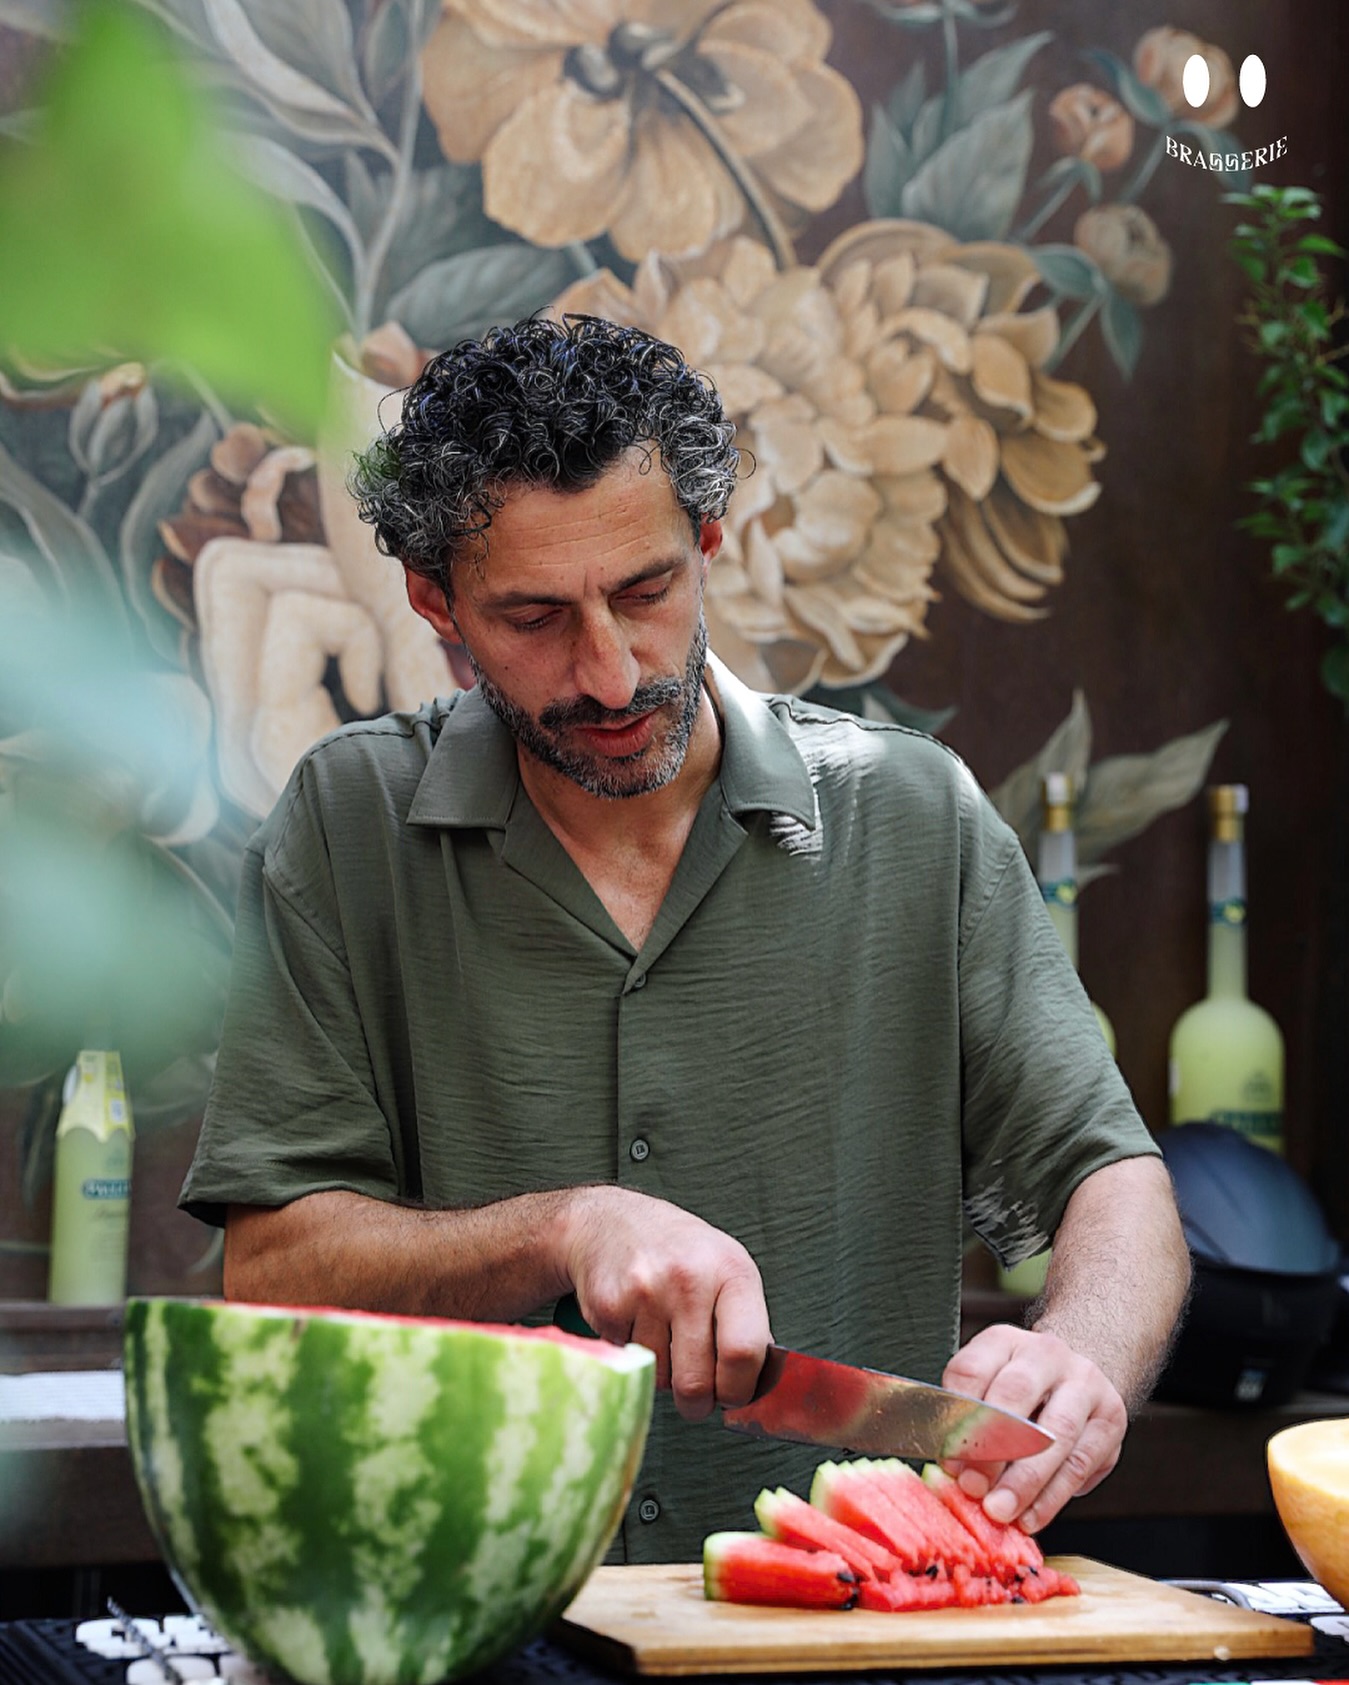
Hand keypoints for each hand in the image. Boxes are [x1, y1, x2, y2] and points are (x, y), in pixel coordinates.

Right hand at [561, 1187, 769, 1420]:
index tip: (733, 1395)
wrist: (613, 1220)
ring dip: (664, 1373)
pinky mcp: (609, 1306)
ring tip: (664, 1335)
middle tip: (696, 1394)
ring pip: (660, 1378)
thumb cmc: (681, 1252)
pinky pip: (629, 1361)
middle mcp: (689, 1279)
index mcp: (732, 1271)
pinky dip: (634, 1354)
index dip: (739, 1390)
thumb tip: (759, 1383)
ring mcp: (646, 1292)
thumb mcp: (728, 1268)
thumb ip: (747, 1323)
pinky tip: (637, 1322)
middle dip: (698, 1402)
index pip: (743, 1353)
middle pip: (696, 1382)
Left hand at [940, 1322, 1127, 1532]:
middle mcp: (1046, 1353)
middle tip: (974, 1488)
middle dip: (991, 1447)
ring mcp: (1084, 1382)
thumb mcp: (985, 1391)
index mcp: (1003, 1341)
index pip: (972, 1371)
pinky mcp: (1111, 1418)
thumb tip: (953, 1472)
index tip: (949, 1461)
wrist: (1075, 1379)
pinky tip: (1031, 1517)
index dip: (957, 1419)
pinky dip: (1052, 1497)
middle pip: (1015, 1394)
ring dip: (1024, 1481)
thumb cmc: (1018, 1392)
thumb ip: (966, 1423)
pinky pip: (1081, 1463)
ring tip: (1001, 1511)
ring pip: (1055, 1433)